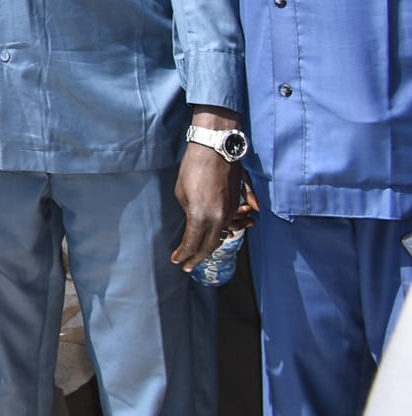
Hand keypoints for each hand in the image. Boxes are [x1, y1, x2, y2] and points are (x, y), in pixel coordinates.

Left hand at [173, 110, 241, 270]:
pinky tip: (218, 238)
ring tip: (200, 255)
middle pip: (210, 245)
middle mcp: (219, 218)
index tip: (177, 261)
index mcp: (201, 216)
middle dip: (198, 257)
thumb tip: (195, 222)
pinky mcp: (237, 204)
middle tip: (188, 266)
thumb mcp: (182, 193)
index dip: (184, 254)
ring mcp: (231, 212)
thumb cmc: (193, 168)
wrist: (216, 148)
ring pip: (222, 235)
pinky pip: (232, 223)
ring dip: (211, 246)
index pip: (192, 242)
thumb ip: (189, 212)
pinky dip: (225, 232)